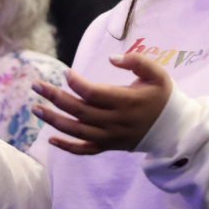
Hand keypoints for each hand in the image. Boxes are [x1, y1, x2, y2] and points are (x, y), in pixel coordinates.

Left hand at [30, 53, 171, 154]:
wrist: (173, 128)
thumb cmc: (162, 96)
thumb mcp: (157, 74)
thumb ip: (136, 62)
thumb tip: (112, 58)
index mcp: (126, 101)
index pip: (94, 94)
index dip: (77, 83)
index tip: (66, 73)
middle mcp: (115, 121)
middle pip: (79, 111)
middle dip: (55, 98)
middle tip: (36, 85)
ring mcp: (110, 136)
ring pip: (77, 131)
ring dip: (54, 120)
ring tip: (35, 108)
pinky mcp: (109, 146)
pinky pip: (85, 150)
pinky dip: (67, 147)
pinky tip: (51, 139)